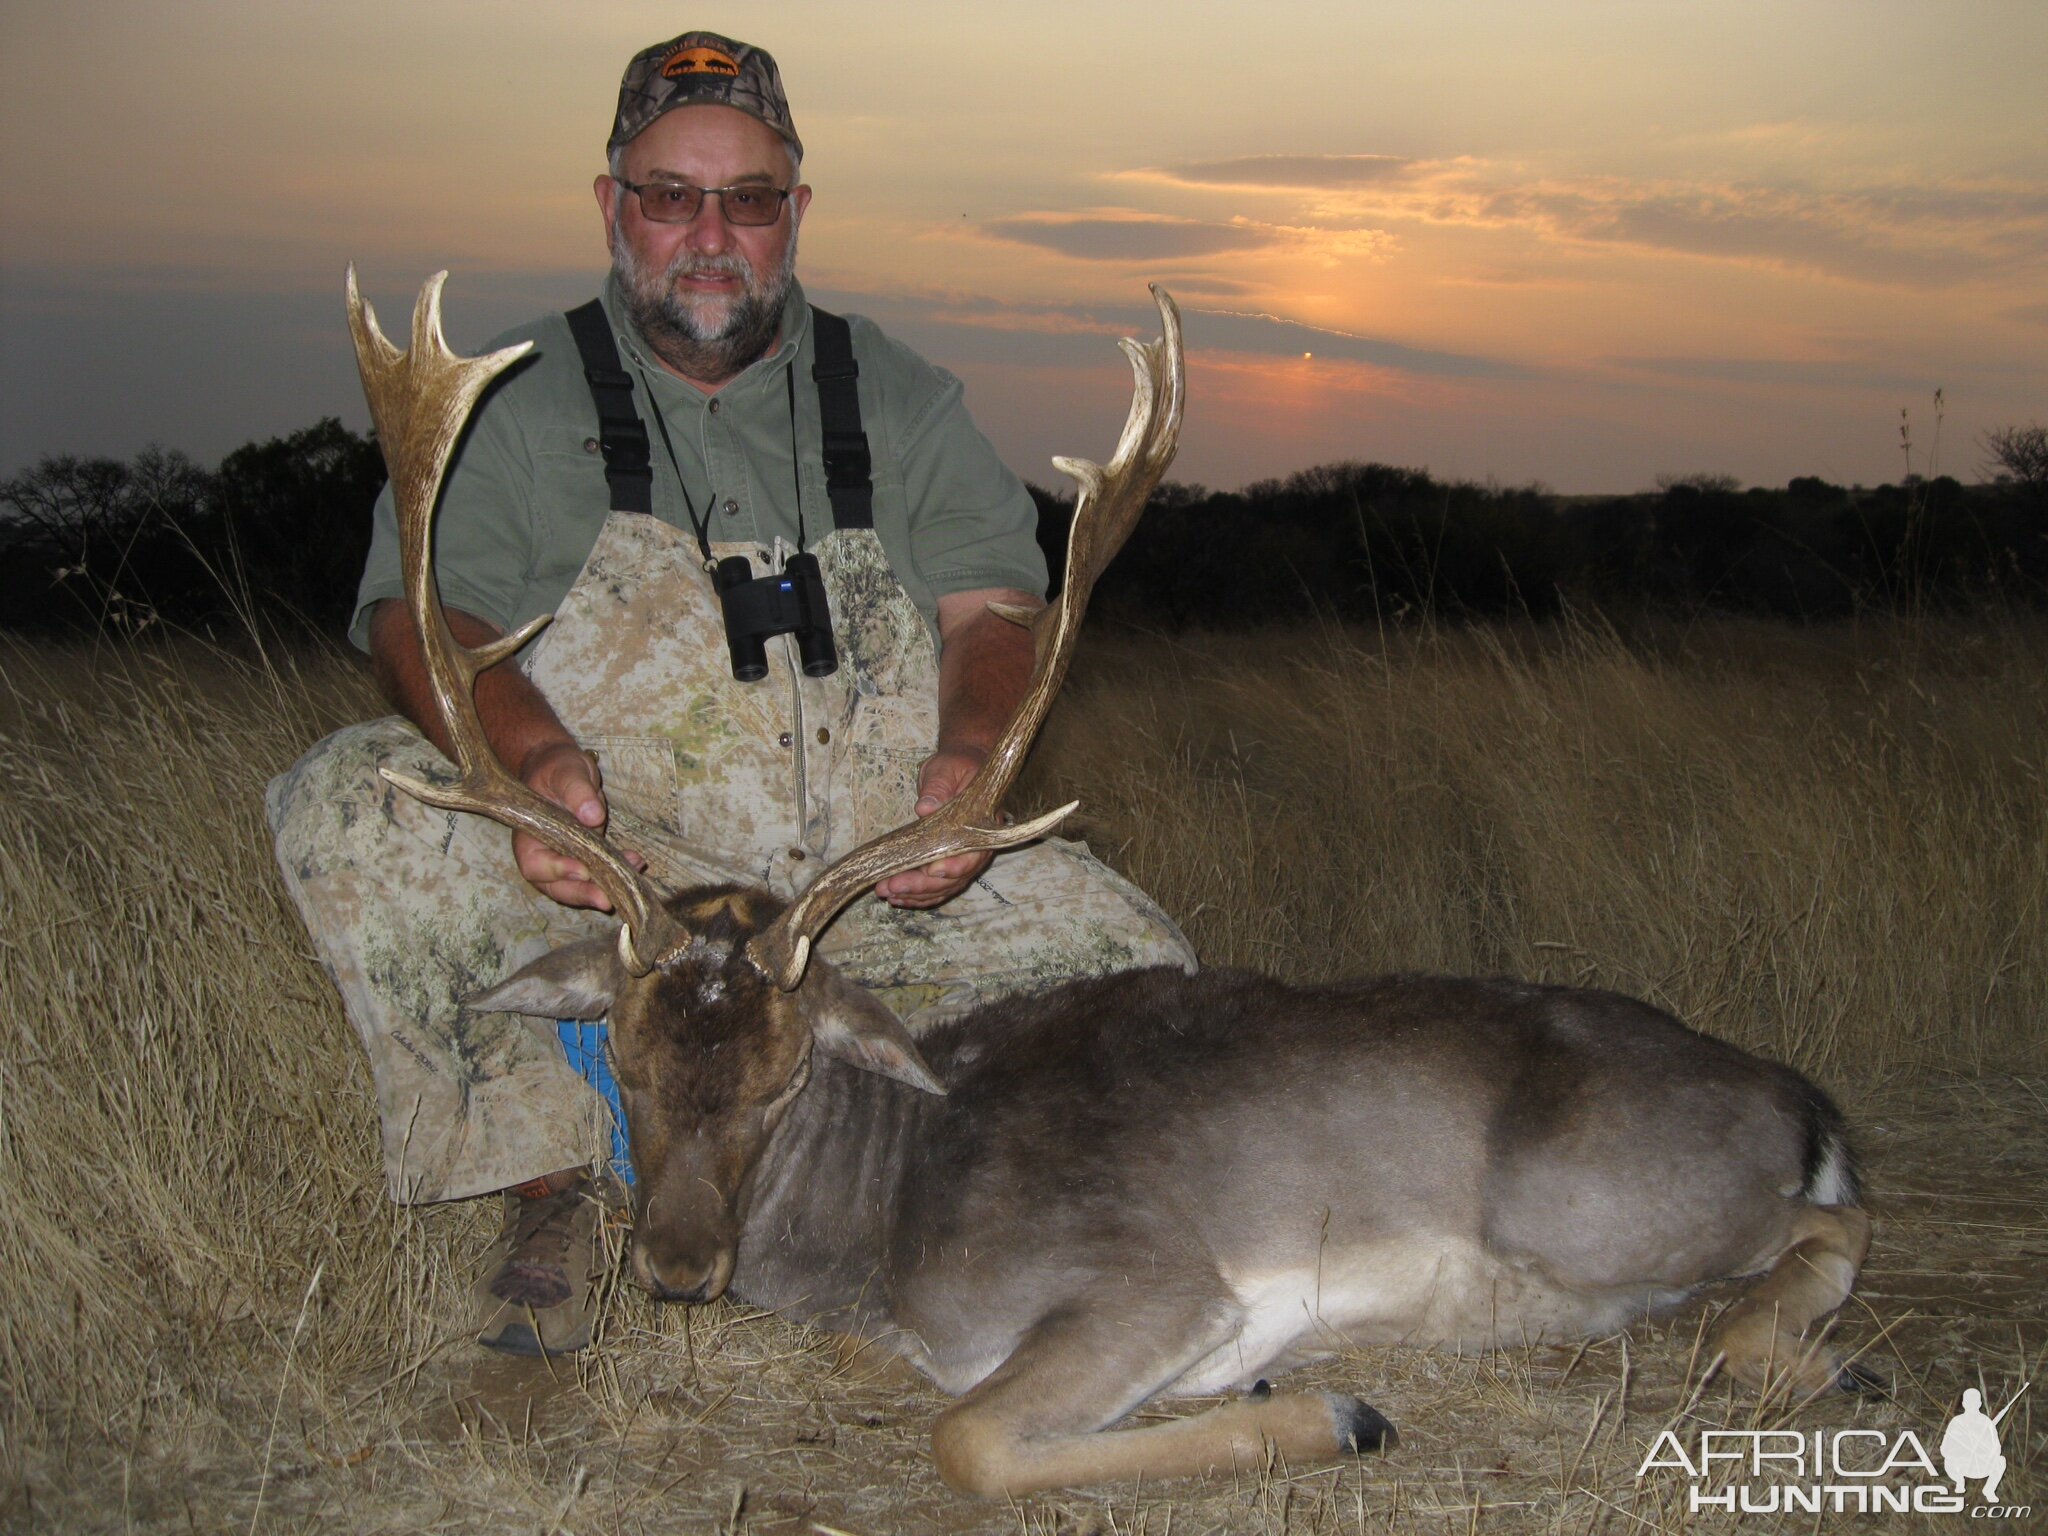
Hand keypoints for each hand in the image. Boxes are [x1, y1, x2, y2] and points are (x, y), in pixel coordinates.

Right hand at [514, 741, 645, 909]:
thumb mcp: (566, 772)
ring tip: (631, 877)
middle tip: (606, 899)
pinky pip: (600, 871)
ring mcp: (566, 858)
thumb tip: (592, 816)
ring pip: (579, 885)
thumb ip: (577, 792)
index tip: (583, 870)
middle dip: (582, 893)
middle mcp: (544, 854)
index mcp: (529, 837)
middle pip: (556, 885)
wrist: (563, 768)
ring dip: (604, 887)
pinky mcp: (587, 856)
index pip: (536, 864)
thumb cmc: (557, 768)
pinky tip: (636, 862)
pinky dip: (618, 871)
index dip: (557, 871)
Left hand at [874, 747, 993, 908]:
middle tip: (892, 886)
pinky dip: (917, 894)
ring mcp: (964, 857)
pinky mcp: (949, 861)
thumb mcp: (945, 770)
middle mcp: (978, 846)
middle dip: (923, 886)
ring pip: (944, 887)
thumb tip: (925, 809)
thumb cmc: (956, 765)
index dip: (954, 866)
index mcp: (984, 823)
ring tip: (886, 893)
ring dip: (915, 894)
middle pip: (955, 877)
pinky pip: (937, 886)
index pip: (974, 853)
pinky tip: (896, 896)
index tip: (931, 871)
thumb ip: (937, 789)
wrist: (962, 766)